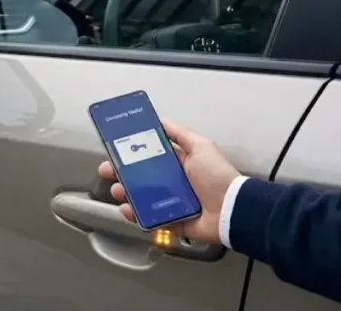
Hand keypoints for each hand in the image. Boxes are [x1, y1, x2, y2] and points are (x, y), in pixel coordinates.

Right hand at [97, 119, 240, 244]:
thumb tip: (161, 121)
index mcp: (178, 164)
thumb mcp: (201, 147)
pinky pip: (148, 218)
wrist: (231, 210)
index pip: (149, 157)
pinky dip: (135, 215)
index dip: (132, 153)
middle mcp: (172, 183)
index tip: (117, 150)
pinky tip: (128, 209)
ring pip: (140, 197)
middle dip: (121, 173)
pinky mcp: (171, 220)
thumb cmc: (218, 177)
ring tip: (118, 190)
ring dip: (125, 193)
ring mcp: (170, 202)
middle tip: (109, 170)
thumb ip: (180, 134)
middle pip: (140, 177)